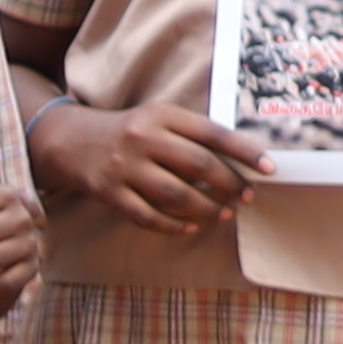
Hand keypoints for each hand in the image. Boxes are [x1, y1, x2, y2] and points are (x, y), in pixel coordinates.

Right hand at [33, 95, 264, 233]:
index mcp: (161, 115)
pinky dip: (173, 225)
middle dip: (230, 183)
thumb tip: (242, 158)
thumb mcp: (158, 119)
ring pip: (175, 194)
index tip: (268, 167)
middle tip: (248, 195)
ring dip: (207, 208)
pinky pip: (147, 216)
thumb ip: (192, 134)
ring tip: (226, 213)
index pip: (212, 133)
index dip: (244, 151)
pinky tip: (191, 227)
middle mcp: (143, 138)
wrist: (74, 142)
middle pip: (197, 164)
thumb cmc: (131, 132)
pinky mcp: (110, 193)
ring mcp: (125, 167)